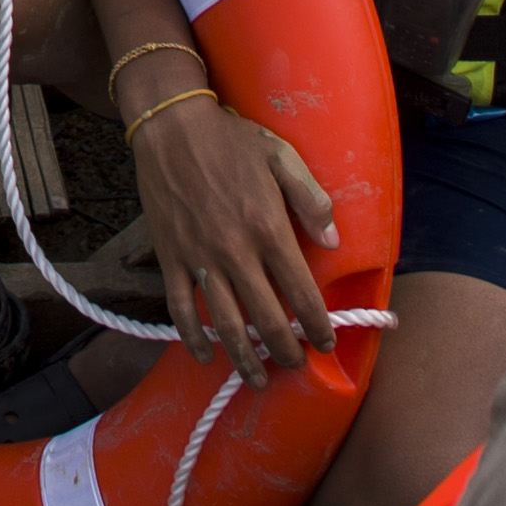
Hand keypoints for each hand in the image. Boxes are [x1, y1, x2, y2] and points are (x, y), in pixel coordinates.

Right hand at [133, 100, 340, 387]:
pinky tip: (205, 354)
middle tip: (297, 365)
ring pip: (225, 324)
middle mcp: (235, 251)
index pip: (301, 292)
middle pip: (267, 319)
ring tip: (258, 379)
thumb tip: (334, 243)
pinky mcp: (170, 257)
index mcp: (268, 228)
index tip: (327, 343)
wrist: (171, 126)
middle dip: (286, 351)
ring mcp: (199, 258)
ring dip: (245, 358)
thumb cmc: (231, 139)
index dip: (318, 325)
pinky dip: (192, 337)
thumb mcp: (281, 157)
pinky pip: (180, 308)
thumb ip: (311, 199)